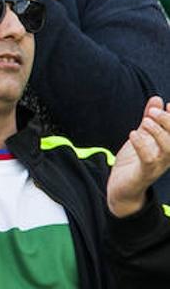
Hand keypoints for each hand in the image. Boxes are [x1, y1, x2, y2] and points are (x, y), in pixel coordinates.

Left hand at [107, 97, 169, 217]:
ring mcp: (157, 166)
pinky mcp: (143, 174)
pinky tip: (133, 134)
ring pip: (168, 150)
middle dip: (167, 122)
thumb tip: (157, 99)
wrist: (122, 189)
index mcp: (168, 147)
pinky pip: (148, 160)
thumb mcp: (141, 137)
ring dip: (158, 133)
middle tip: (152, 112)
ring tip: (145, 122)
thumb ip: (149, 119)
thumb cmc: (134, 162)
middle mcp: (166, 157)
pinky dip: (142, 146)